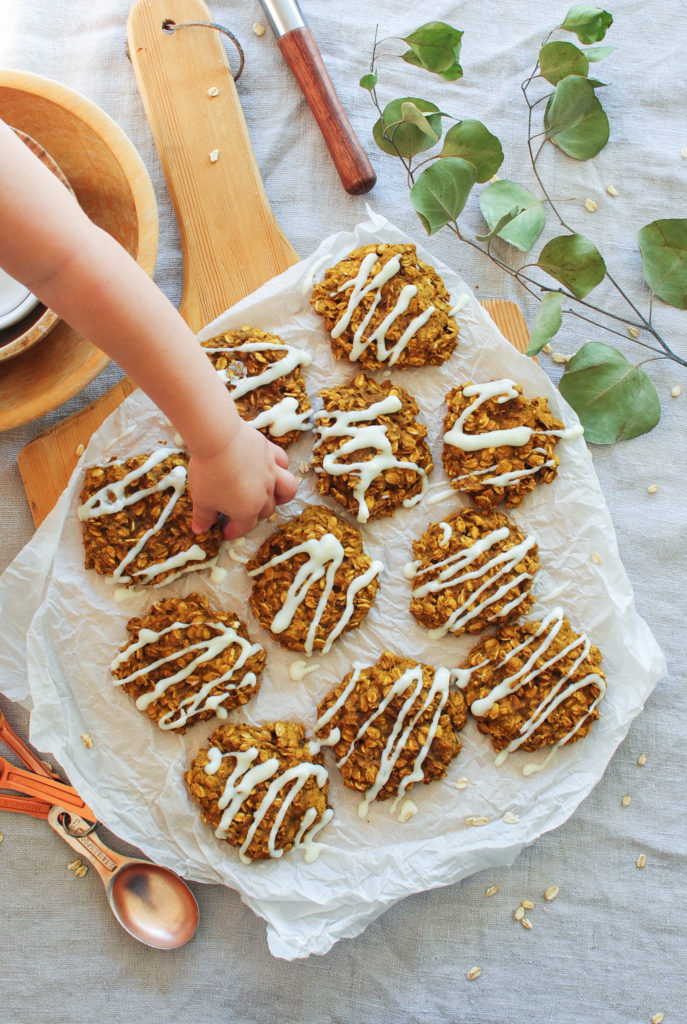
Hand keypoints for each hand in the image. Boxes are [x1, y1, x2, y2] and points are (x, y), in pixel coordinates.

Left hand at [187, 419, 298, 539]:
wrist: (219, 439)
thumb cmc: (208, 473)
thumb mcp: (201, 499)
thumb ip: (203, 517)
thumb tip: (200, 530)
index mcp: (246, 510)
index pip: (243, 527)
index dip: (232, 532)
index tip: (223, 532)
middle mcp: (264, 494)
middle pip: (266, 510)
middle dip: (254, 515)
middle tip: (239, 511)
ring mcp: (271, 473)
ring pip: (288, 489)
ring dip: (282, 496)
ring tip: (271, 495)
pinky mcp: (270, 453)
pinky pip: (282, 462)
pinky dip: (280, 467)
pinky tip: (270, 467)